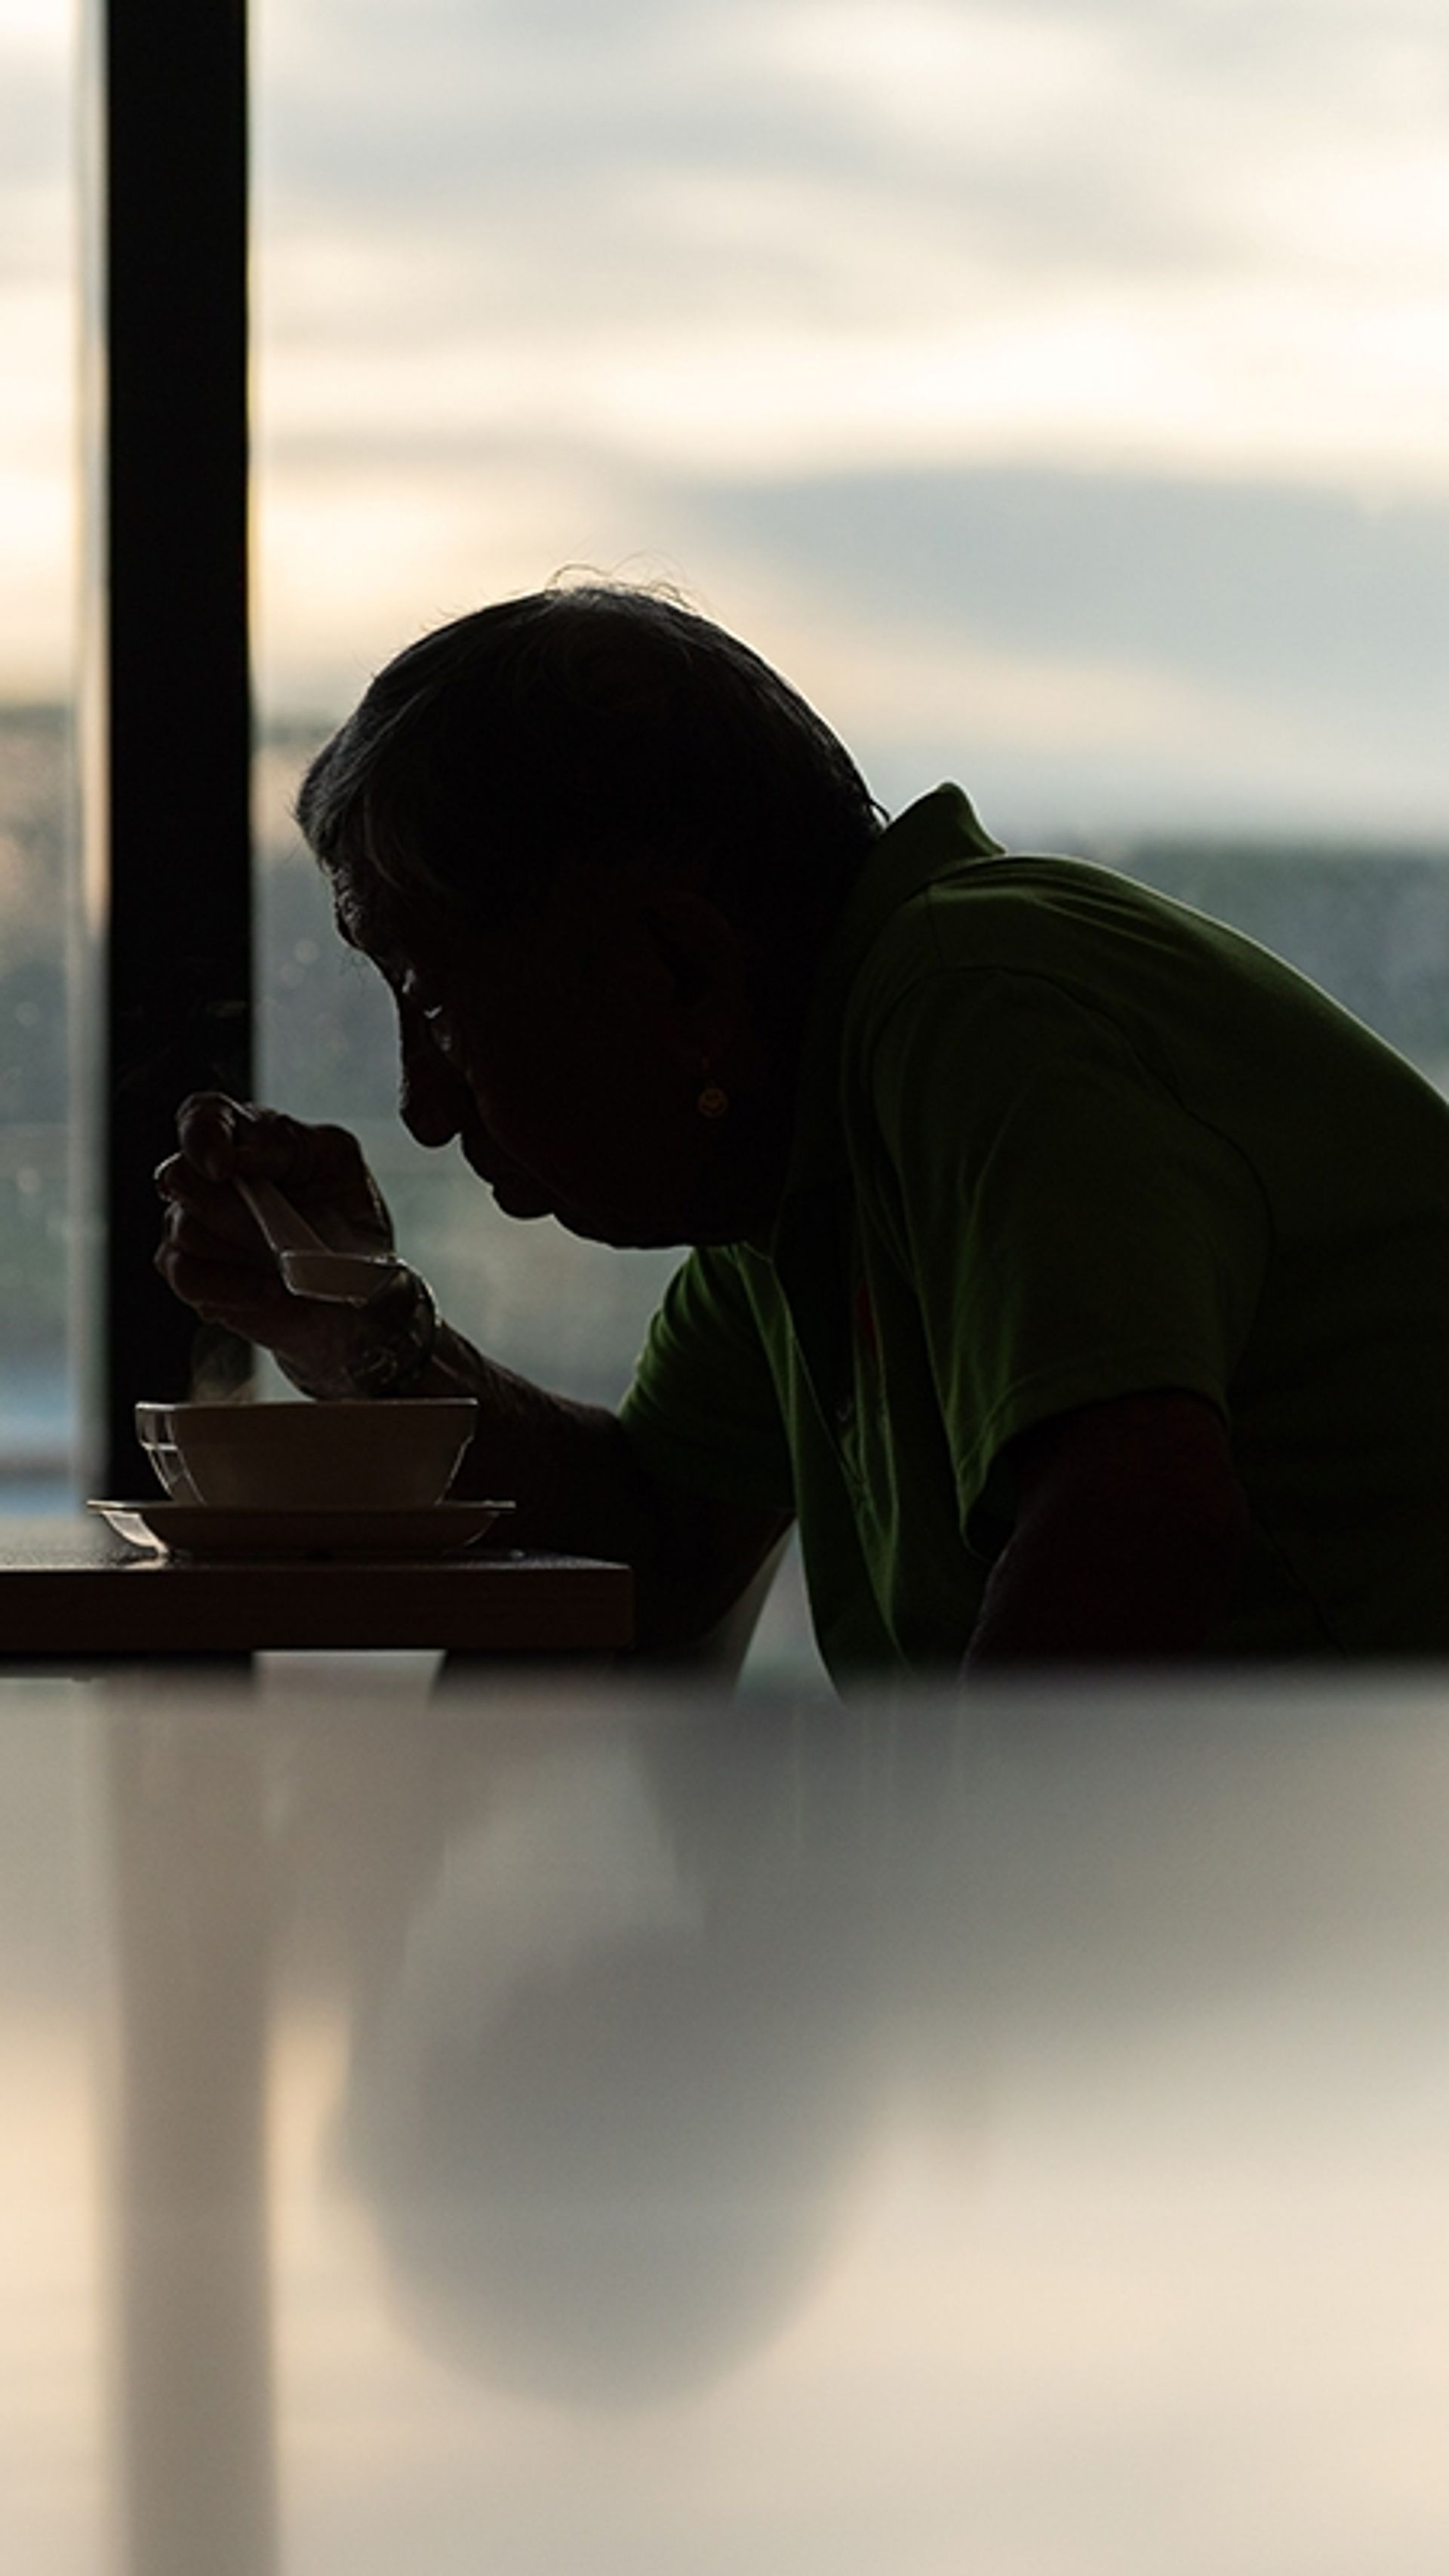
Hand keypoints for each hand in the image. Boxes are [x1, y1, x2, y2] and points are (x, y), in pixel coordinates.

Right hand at [155, 1093, 400, 1391]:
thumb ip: (289, 1142)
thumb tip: (242, 1157)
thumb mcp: (338, 1162)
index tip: (224, 1167)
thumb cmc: (349, 1220)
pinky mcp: (195, 1275)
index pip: (202, 1116)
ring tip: (287, 1264)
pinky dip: (230, 1286)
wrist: (356, 1298)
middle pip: (179, 1176)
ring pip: (186, 1229)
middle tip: (270, 1225)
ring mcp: (195, 1227)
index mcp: (245, 1136)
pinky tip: (268, 1290)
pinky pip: (187, 1276)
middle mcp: (209, 1179)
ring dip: (242, 1248)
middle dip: (225, 1203)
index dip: (204, 1138)